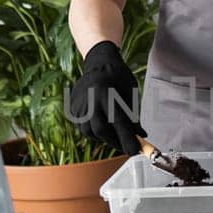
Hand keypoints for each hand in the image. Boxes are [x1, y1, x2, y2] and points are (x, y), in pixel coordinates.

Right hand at [68, 41, 144, 155]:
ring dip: (105, 137)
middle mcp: (90, 99)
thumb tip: (139, 136)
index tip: (135, 150)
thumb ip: (133, 116)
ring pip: (91, 132)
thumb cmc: (119, 77)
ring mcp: (79, 104)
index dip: (127, 139)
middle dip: (116, 141)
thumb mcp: (130, 94)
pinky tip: (104, 125)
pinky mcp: (73, 109)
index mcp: (106, 93)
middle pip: (101, 130)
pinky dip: (95, 131)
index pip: (118, 122)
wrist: (98, 62)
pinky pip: (84, 127)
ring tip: (116, 134)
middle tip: (127, 145)